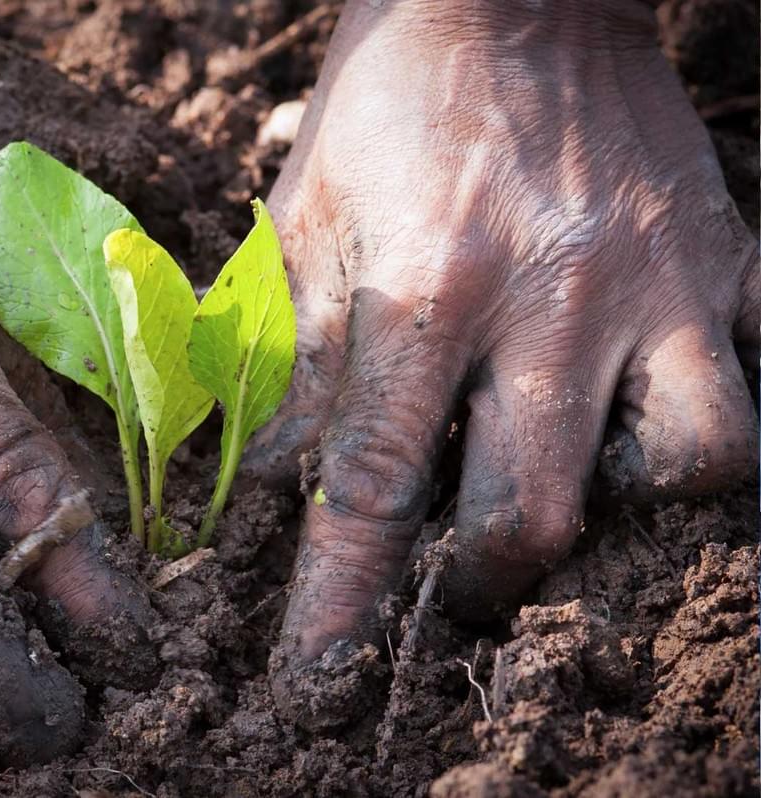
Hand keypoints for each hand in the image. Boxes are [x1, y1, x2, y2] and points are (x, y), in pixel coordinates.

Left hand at [250, 0, 757, 719]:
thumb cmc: (389, 106)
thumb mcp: (303, 215)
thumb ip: (287, 350)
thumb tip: (271, 477)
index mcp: (424, 287)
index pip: (373, 481)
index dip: (341, 600)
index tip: (318, 680)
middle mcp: (548, 299)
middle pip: (531, 510)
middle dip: (483, 587)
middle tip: (453, 592)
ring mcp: (655, 285)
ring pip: (688, 465)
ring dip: (621, 518)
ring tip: (569, 495)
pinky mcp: (726, 262)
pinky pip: (760, 384)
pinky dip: (713, 438)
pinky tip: (654, 429)